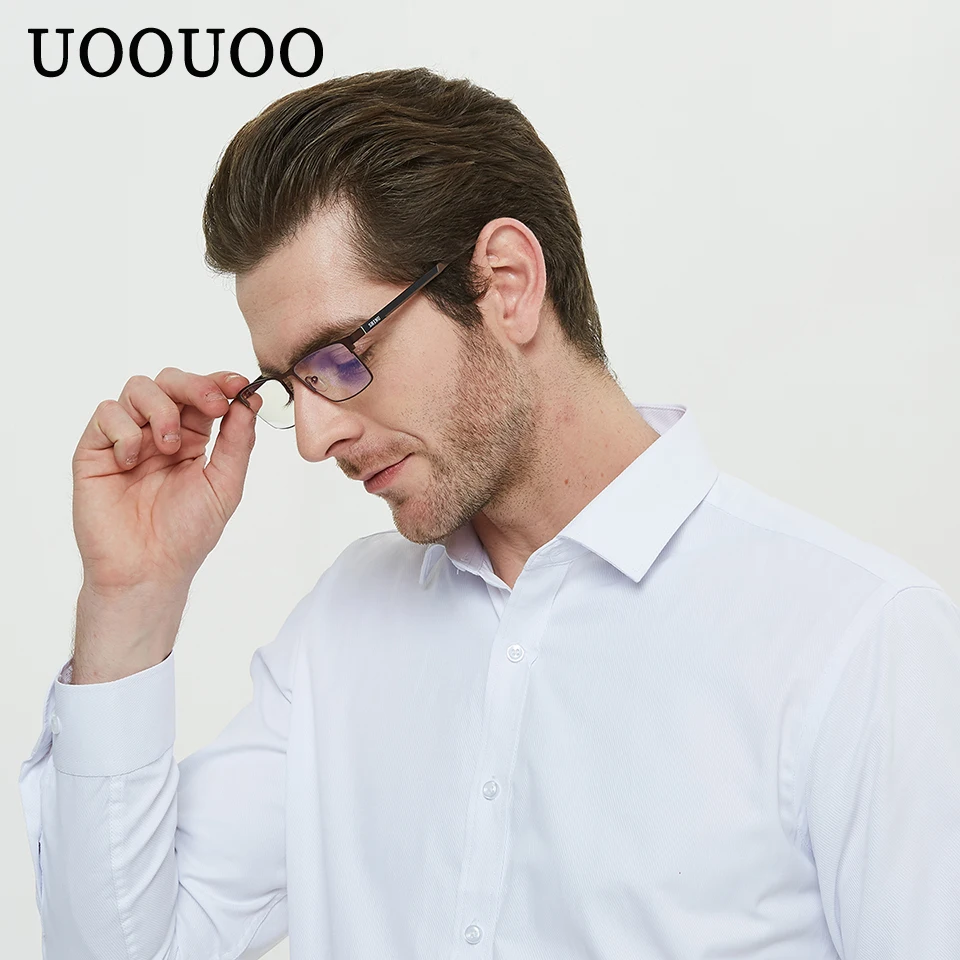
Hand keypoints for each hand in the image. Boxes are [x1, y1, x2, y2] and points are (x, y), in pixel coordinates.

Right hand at [72, 367, 261, 595]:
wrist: (147, 569)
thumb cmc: (186, 535)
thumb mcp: (224, 485)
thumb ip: (236, 443)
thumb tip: (249, 402)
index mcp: (192, 439)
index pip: (203, 395)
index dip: (219, 382)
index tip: (238, 384)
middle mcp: (159, 433)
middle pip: (170, 381)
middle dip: (194, 385)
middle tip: (213, 406)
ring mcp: (127, 439)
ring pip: (138, 388)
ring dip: (160, 408)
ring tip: (168, 447)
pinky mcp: (95, 450)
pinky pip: (106, 413)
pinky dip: (125, 430)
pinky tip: (132, 460)